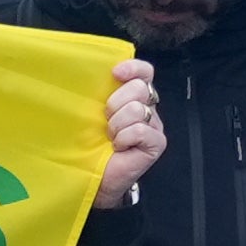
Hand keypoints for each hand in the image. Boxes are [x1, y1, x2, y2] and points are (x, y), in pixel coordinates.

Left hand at [95, 55, 162, 205]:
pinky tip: (119, 147)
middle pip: (140, 88)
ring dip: (117, 125)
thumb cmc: (89, 145)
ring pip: (139, 109)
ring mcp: (154, 126)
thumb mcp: (91, 112)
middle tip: (106, 120)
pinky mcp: (157, 143)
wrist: (94, 177)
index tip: (115, 73)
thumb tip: (88, 74)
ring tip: (111, 137)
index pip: (144, 72)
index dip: (133, 68)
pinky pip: (141, 130)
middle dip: (116, 103)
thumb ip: (98, 93)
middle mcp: (147, 108)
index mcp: (133, 97)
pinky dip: (124, 138)